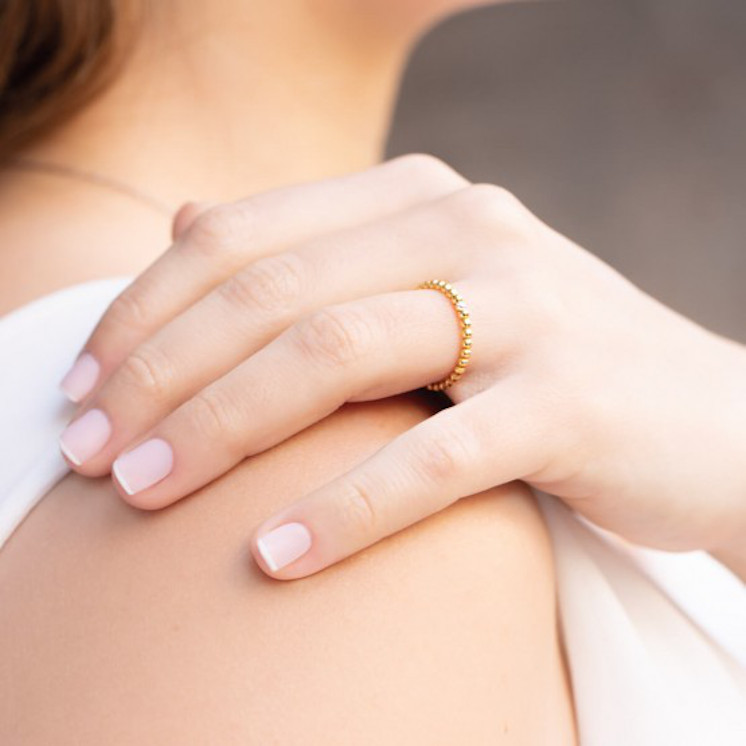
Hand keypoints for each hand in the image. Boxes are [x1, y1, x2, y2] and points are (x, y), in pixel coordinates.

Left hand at [58, 154, 745, 578]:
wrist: (706, 419)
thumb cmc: (546, 365)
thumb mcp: (430, 289)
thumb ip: (313, 253)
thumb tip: (185, 221)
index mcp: (420, 196)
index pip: (243, 237)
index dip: (145, 312)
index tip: (83, 390)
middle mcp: (467, 228)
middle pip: (271, 295)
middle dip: (158, 377)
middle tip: (91, 455)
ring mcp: (524, 308)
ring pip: (333, 358)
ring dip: (220, 431)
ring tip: (144, 495)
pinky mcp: (567, 401)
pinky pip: (428, 457)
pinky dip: (341, 510)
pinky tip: (272, 559)